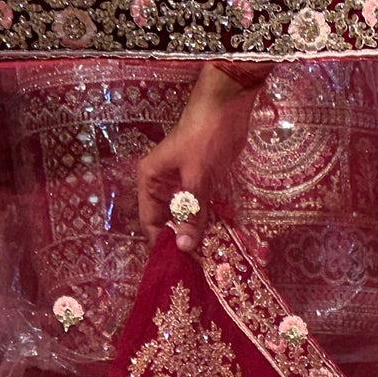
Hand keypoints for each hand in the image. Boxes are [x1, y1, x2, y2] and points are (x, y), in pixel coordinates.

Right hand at [136, 66, 257, 253]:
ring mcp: (182, 185)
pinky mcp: (201, 184)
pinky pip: (201, 211)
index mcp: (150, 180)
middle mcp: (162, 185)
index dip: (161, 244)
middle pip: (166, 223)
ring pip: (185, 219)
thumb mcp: (196, 176)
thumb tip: (184, 247)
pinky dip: (207, 224)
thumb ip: (191, 212)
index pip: (150, 221)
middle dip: (179, 243)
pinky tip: (217, 242)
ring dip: (195, 236)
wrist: (228, 106)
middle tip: (196, 270)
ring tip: (208, 261)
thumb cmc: (204, 135)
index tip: (177, 267)